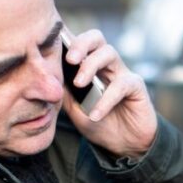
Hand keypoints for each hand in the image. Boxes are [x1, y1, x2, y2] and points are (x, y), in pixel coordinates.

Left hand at [61, 29, 156, 158]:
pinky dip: (106, 99)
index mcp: (89, 66)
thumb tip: (46, 77)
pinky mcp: (136, 86)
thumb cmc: (99, 124)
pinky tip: (96, 114)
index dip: (66, 38)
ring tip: (79, 83)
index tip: (50, 45)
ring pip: (109, 53)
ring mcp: (122, 73)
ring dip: (91, 65)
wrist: (124, 145)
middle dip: (81, 44)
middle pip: (96, 38)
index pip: (78, 42)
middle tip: (69, 59)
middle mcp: (106, 65)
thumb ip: (63, 92)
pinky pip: (121, 84)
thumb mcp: (74, 109)